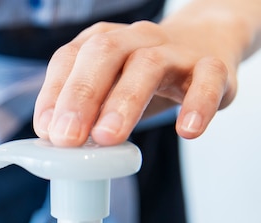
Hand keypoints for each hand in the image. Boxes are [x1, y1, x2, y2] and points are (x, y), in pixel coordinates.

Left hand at [34, 19, 239, 145]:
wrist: (207, 46)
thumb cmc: (140, 79)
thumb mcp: (106, 93)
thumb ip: (81, 114)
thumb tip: (55, 144)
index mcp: (101, 43)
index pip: (68, 58)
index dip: (53, 94)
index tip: (47, 132)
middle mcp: (135, 39)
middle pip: (104, 53)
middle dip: (81, 96)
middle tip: (69, 138)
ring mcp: (175, 50)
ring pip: (149, 65)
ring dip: (125, 102)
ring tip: (109, 139)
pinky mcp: (213, 67)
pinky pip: (208, 79)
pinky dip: (198, 104)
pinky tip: (186, 131)